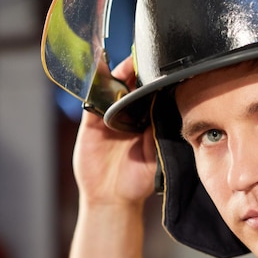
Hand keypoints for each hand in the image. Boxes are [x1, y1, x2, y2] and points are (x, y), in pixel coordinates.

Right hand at [72, 56, 156, 205]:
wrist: (112, 197)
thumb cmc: (139, 179)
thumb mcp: (156, 155)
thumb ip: (159, 132)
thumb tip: (166, 106)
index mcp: (147, 120)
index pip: (151, 93)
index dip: (155, 79)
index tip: (163, 66)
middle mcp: (129, 115)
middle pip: (132, 85)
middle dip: (138, 71)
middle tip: (145, 59)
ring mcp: (109, 117)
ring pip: (113, 88)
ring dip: (118, 74)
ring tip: (127, 65)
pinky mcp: (92, 122)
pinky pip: (91, 100)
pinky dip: (93, 86)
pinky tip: (98, 72)